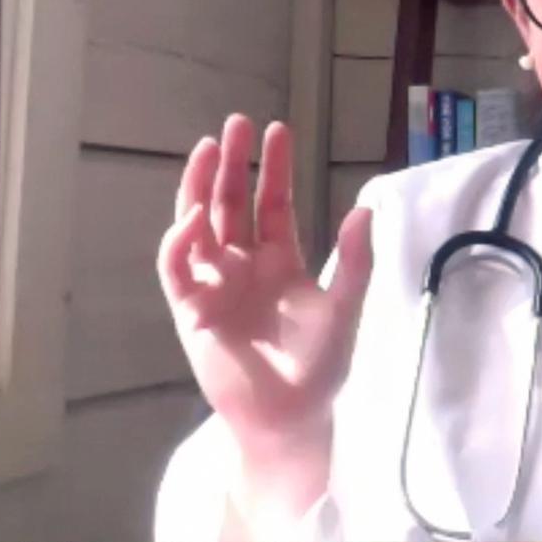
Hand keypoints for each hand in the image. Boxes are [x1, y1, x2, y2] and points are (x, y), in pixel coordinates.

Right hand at [156, 115, 373, 522]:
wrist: (290, 416)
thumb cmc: (319, 368)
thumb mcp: (346, 309)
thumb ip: (354, 261)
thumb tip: (365, 207)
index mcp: (280, 260)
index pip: (273, 202)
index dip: (274, 168)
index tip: (275, 130)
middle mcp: (244, 265)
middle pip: (233, 203)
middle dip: (233, 164)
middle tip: (236, 125)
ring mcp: (214, 284)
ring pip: (200, 224)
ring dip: (200, 187)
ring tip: (207, 149)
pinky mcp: (190, 308)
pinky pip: (177, 267)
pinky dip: (180, 240)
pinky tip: (195, 216)